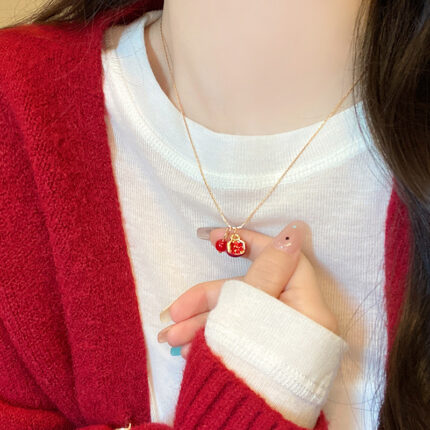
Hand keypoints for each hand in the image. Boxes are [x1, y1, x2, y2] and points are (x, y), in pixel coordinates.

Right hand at [157, 221, 338, 358]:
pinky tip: (182, 344)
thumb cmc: (253, 364)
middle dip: (208, 299)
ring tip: (168, 337)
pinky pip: (237, 331)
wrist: (243, 429)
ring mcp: (280, 336)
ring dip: (201, 321)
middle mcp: (297, 319)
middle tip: (176, 307)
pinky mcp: (264, 350)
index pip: (282, 258)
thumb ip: (269, 268)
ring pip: (238, 313)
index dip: (248, 242)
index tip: (215, 236)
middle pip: (250, 290)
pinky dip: (211, 334)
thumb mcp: (255, 309)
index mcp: (307, 306)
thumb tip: (295, 230)